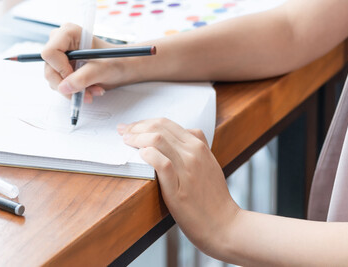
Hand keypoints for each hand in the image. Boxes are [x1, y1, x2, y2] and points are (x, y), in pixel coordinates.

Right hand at [40, 23, 133, 100]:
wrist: (122, 67)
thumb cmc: (116, 61)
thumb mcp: (102, 70)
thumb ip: (83, 78)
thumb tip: (64, 88)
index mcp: (69, 33)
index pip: (50, 52)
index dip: (59, 69)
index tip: (74, 79)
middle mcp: (61, 42)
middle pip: (49, 68)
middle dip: (67, 85)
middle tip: (86, 93)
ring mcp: (60, 55)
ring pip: (53, 79)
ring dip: (72, 90)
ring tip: (92, 90)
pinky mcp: (62, 67)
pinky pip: (59, 84)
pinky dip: (73, 90)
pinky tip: (88, 89)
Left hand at [119, 118, 239, 255]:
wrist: (224, 225)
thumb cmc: (214, 199)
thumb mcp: (210, 164)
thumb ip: (195, 148)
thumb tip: (179, 135)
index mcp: (199, 146)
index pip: (167, 123)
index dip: (145, 123)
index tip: (132, 128)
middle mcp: (194, 153)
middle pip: (159, 128)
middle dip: (136, 127)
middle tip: (123, 132)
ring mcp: (187, 170)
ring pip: (158, 140)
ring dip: (137, 138)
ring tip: (126, 142)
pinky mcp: (178, 189)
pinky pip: (161, 163)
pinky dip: (148, 155)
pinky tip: (140, 156)